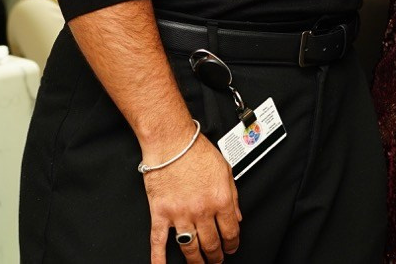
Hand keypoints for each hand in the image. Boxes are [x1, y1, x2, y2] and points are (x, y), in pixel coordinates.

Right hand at [143, 134, 240, 263]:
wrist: (172, 143)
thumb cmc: (197, 152)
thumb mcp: (226, 171)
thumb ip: (233, 196)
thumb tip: (237, 216)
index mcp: (220, 200)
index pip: (230, 231)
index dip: (233, 244)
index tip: (232, 249)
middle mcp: (201, 210)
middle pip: (211, 243)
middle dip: (216, 256)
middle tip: (217, 260)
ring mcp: (179, 215)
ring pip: (189, 247)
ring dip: (196, 261)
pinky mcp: (160, 214)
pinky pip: (158, 242)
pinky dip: (159, 259)